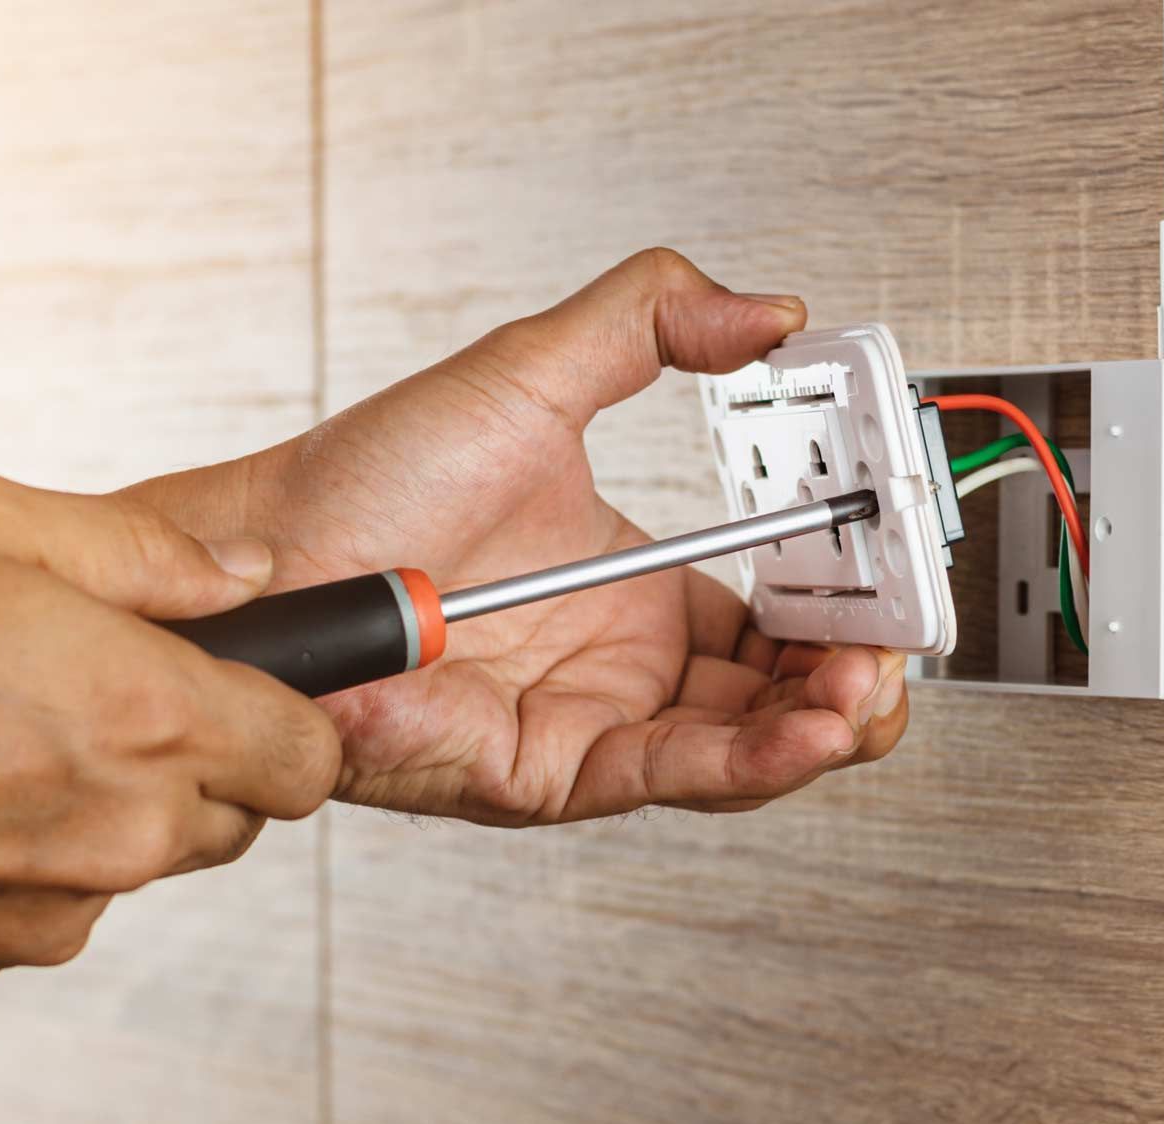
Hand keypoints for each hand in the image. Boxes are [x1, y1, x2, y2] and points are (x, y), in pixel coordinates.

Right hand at [0, 468, 340, 993]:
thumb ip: (145, 550)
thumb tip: (252, 570)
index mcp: (151, 717)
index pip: (312, 756)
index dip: (293, 716)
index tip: (253, 688)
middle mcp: (124, 831)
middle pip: (240, 812)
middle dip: (202, 756)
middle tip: (103, 693)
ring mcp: (57, 908)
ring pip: (148, 859)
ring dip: (114, 806)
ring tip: (3, 737)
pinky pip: (60, 904)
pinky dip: (34, 858)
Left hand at [133, 249, 908, 824]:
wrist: (264, 557)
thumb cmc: (365, 482)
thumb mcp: (533, 372)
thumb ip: (650, 322)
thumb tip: (764, 310)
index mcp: (638, 588)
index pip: (781, 610)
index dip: (846, 594)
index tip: (889, 553)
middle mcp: (626, 665)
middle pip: (784, 690)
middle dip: (861, 669)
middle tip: (900, 629)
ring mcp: (594, 721)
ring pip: (749, 748)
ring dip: (829, 720)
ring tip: (874, 680)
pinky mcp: (553, 771)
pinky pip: (676, 772)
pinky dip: (757, 756)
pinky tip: (815, 722)